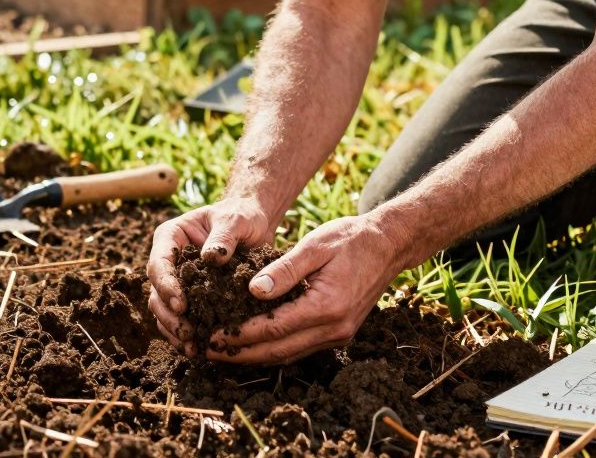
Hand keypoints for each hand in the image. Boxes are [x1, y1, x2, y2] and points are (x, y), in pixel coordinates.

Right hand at [146, 197, 276, 356]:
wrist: (253, 225)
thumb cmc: (242, 216)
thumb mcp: (236, 220)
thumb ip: (223, 236)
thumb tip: (210, 258)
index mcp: (171, 237)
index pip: (159, 263)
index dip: (166, 286)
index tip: (181, 305)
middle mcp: (169, 260)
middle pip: (156, 291)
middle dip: (168, 315)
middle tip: (187, 333)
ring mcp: (178, 279)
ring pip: (164, 309)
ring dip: (174, 329)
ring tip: (192, 346)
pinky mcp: (191, 296)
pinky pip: (180, 318)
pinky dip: (185, 334)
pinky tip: (198, 349)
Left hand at [206, 214, 403, 364]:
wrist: (388, 245)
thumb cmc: (349, 239)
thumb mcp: (314, 246)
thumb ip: (284, 270)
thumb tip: (252, 290)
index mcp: (327, 306)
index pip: (274, 329)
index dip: (240, 334)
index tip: (212, 333)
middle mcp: (334, 328)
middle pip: (278, 351)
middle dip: (240, 354)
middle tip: (207, 350)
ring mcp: (339, 335)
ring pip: (289, 355)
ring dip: (255, 357)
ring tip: (223, 352)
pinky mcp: (339, 333)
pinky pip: (301, 349)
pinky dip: (274, 350)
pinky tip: (253, 345)